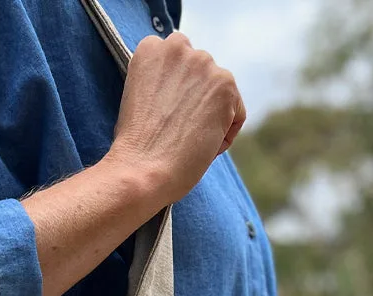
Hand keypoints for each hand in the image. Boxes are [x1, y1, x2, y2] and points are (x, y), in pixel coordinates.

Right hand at [106, 32, 245, 205]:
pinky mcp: (225, 84)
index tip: (165, 116)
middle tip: (177, 132)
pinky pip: (236, 113)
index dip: (175, 92)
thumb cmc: (135, 149)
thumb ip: (161, 83)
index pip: (178, 60)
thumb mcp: (138, 100)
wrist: (142, 171)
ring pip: (220, 93)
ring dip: (210, 118)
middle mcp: (177, 46)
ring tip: (186, 142)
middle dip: (196, 100)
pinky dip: (224, 136)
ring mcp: (202, 63)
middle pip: (201, 74)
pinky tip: (200, 147)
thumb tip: (186, 91)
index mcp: (150, 48)